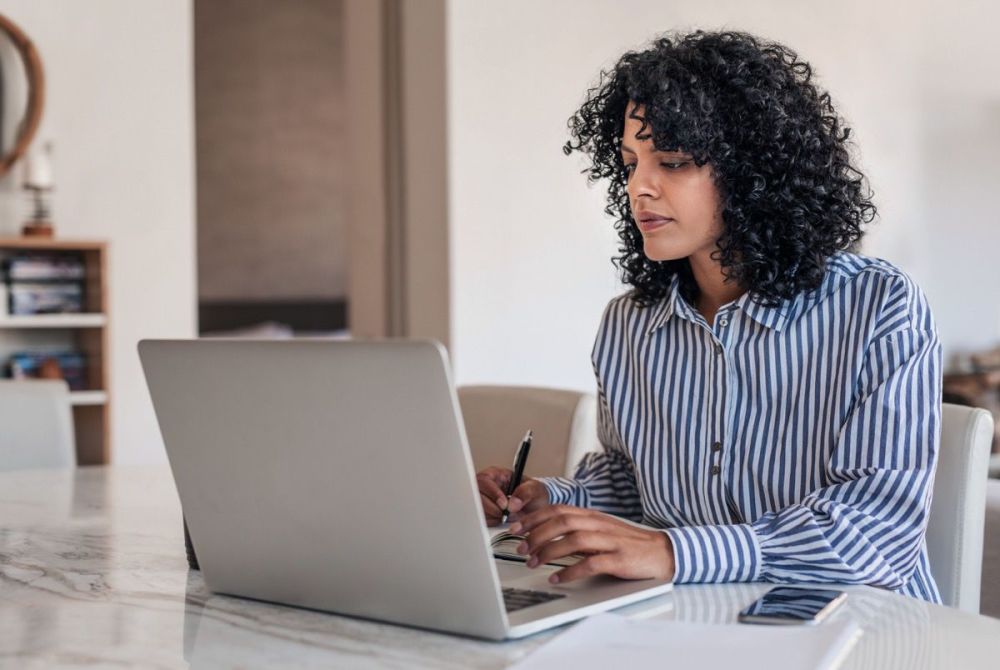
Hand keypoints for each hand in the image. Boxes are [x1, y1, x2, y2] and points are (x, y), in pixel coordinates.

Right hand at [475, 466, 549, 525]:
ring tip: (505, 516)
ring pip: (477, 508)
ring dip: (491, 516)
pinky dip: (490, 521)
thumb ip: (525, 493)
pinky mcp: (483, 511)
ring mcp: (483, 498)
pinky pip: (480, 517)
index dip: (493, 493)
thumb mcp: (534, 489)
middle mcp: (487, 485)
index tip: (504, 504)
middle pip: (476, 495)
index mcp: (497, 474)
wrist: (535, 507)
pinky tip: (500, 520)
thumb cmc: (534, 493)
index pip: (485, 480)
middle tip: (504, 514)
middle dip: (491, 507)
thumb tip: (512, 503)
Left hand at [509, 505, 674, 583]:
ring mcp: (609, 541)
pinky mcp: (618, 559)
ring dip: (549, 551)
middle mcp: (598, 525)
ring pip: (573, 540)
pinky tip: (557, 578)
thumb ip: (576, 530)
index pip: (557, 510)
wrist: (662, 552)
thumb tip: (545, 535)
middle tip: (521, 548)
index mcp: (592, 516)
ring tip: (533, 563)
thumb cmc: (627, 543)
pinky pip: (590, 564)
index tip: (516, 527)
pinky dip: (570, 571)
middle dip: (536, 534)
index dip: (534, 517)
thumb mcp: (599, 530)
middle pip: (561, 522)